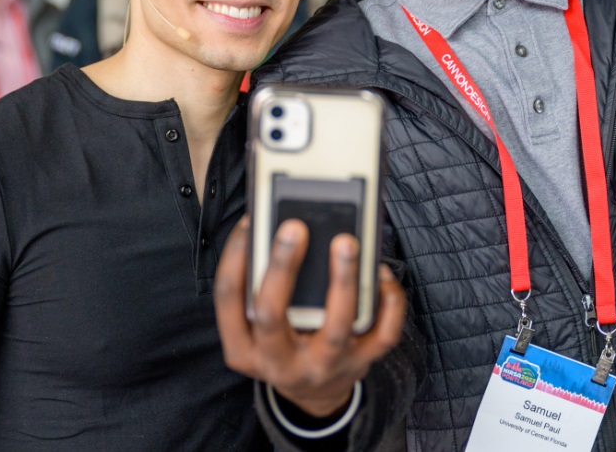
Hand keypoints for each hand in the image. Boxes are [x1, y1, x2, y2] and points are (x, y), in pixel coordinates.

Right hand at [214, 216, 405, 417]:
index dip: (234, 257)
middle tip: (294, 227)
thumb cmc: (284, 344)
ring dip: (342, 280)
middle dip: (283, 268)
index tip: (248, 221)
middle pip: (273, 315)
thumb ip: (257, 286)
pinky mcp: (361, 362)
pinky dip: (388, 300)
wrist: (316, 393)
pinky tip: (381, 273)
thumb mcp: (256, 327)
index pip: (228, 300)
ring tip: (346, 242)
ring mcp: (323, 365)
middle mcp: (280, 362)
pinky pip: (383, 333)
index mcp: (244, 348)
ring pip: (336, 326)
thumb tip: (277, 226)